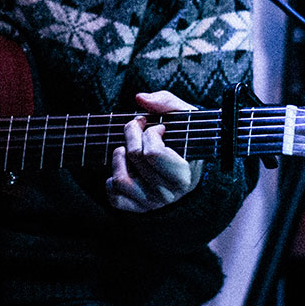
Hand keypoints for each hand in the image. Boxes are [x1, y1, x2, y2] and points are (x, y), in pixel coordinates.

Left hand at [106, 91, 200, 212]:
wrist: (192, 165)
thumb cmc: (187, 138)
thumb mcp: (185, 117)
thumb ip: (166, 103)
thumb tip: (140, 98)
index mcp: (183, 175)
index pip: (152, 153)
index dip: (150, 133)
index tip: (159, 127)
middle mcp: (168, 194)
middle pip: (135, 157)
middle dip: (132, 134)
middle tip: (138, 127)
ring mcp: (152, 203)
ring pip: (120, 179)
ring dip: (119, 156)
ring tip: (127, 148)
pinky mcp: (138, 207)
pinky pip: (115, 197)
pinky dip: (112, 181)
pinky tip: (125, 168)